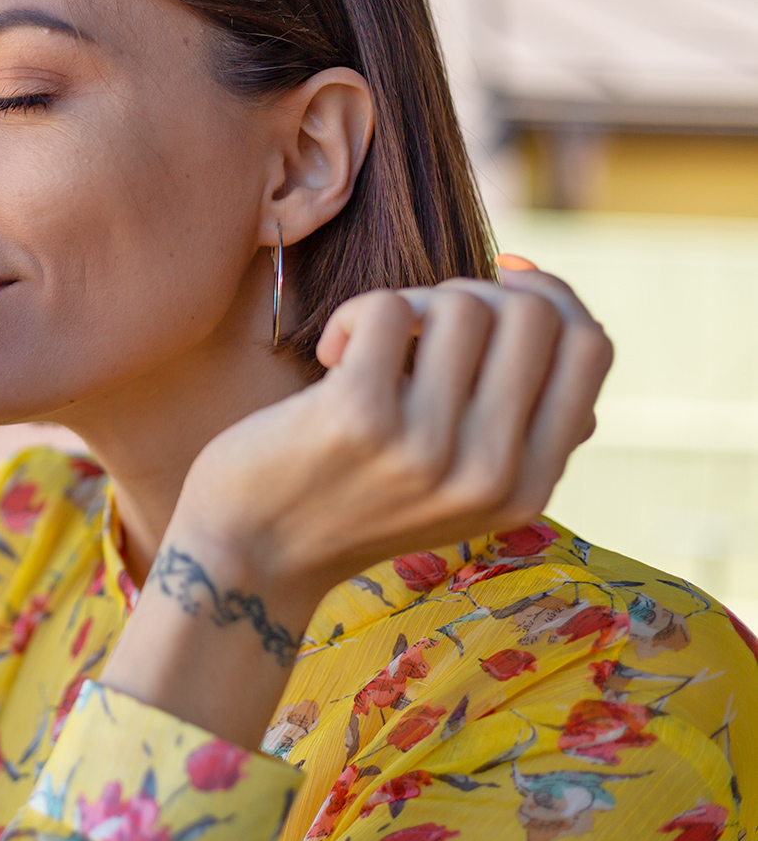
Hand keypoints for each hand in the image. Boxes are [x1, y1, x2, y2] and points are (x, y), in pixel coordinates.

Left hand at [176, 264, 612, 626]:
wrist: (250, 557)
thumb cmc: (349, 497)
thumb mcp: (456, 483)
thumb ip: (514, 420)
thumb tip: (552, 305)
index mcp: (528, 487)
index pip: (590, 348)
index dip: (550, 295)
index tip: (498, 283)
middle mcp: (490, 474)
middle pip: (533, 315)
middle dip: (472, 294)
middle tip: (415, 328)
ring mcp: (427, 449)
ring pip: (461, 305)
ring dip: (407, 304)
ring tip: (366, 347)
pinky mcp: (360, 419)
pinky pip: (388, 308)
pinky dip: (352, 315)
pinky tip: (328, 357)